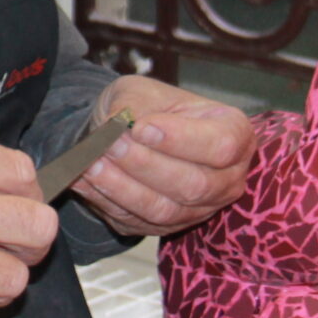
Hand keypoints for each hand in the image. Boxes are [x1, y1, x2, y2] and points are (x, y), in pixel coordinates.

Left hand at [69, 76, 252, 237]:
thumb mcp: (142, 91)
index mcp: (235, 134)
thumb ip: (137, 104)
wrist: (127, 133)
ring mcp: (199, 209)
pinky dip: (106, 202)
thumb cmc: (148, 107)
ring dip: (122, 188)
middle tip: (110, 145)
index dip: (181, 140)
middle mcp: (226, 179)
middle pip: (193, 184)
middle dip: (145, 165)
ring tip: (91, 163)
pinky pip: (137, 222)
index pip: (221, 146)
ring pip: (164, 209)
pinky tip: (83, 180)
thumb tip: (121, 126)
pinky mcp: (166, 227)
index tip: (141, 128)